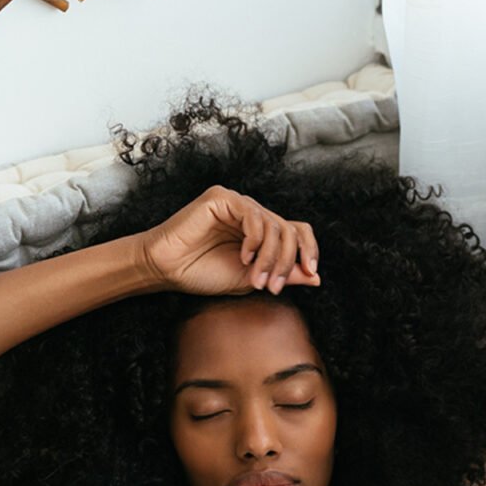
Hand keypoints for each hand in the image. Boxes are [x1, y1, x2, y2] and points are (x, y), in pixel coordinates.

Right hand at [136, 185, 318, 295]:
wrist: (169, 270)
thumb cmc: (203, 273)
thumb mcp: (252, 280)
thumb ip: (284, 275)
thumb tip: (316, 277)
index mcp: (262, 232)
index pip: (298, 231)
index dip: (310, 250)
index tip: (312, 272)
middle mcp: (253, 216)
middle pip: (290, 231)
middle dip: (286, 262)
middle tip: (272, 287)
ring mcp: (239, 204)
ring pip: (274, 225)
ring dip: (270, 257)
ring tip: (255, 278)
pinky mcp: (222, 198)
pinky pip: (253, 215)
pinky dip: (255, 239)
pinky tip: (244, 256)